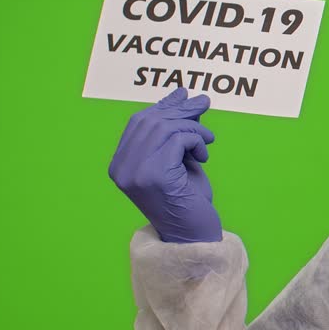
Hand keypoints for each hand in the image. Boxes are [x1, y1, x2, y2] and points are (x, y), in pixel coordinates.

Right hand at [108, 88, 221, 242]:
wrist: (193, 234)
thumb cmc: (188, 199)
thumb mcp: (179, 159)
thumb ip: (176, 132)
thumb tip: (183, 95)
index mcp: (120, 164)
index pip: (139, 122)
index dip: (163, 106)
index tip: (184, 95)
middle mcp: (122, 168)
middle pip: (151, 121)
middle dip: (180, 109)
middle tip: (204, 103)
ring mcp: (135, 173)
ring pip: (165, 128)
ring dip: (192, 128)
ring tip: (208, 139)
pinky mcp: (155, 176)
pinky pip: (178, 140)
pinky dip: (196, 141)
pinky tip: (203, 156)